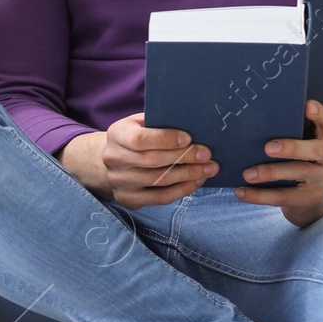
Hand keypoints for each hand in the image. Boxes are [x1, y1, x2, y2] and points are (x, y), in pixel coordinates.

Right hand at [63, 113, 217, 209]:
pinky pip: (160, 198)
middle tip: (207, 155)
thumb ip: (159, 122)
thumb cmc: (136, 137)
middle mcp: (114, 159)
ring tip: (208, 168)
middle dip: (184, 157)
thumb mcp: (140, 123)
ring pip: (159, 180)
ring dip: (188, 175)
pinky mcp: (128, 198)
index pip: (139, 139)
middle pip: (152, 161)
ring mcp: (119, 182)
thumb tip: (192, 125)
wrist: (114, 160)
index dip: (165, 139)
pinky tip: (196, 181)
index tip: (189, 138)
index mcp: (116, 134)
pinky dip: (182, 190)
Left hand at [235, 99, 322, 226]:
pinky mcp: (309, 199)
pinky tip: (241, 192)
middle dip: (292, 147)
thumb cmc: (301, 164)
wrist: (318, 202)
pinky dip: (259, 195)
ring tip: (247, 174)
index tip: (307, 105)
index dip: (319, 113)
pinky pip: (283, 196)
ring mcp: (321, 180)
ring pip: (298, 173)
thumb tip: (249, 123)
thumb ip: (288, 135)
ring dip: (270, 172)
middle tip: (268, 147)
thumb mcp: (302, 148)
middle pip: (315, 149)